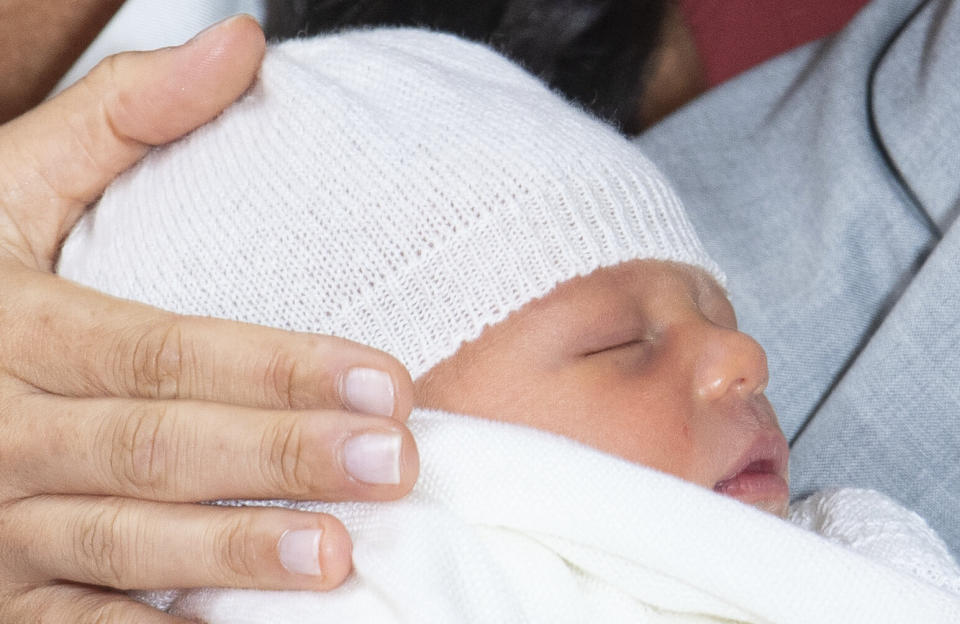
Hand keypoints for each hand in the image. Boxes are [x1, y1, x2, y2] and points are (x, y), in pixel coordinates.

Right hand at [0, 16, 417, 622]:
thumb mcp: (10, 181)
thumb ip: (123, 115)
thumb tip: (239, 38)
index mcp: (17, 326)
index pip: (168, 349)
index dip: (281, 366)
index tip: (390, 380)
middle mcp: (2, 429)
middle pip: (160, 446)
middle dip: (280, 459)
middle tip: (394, 467)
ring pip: (120, 542)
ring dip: (229, 555)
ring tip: (335, 561)